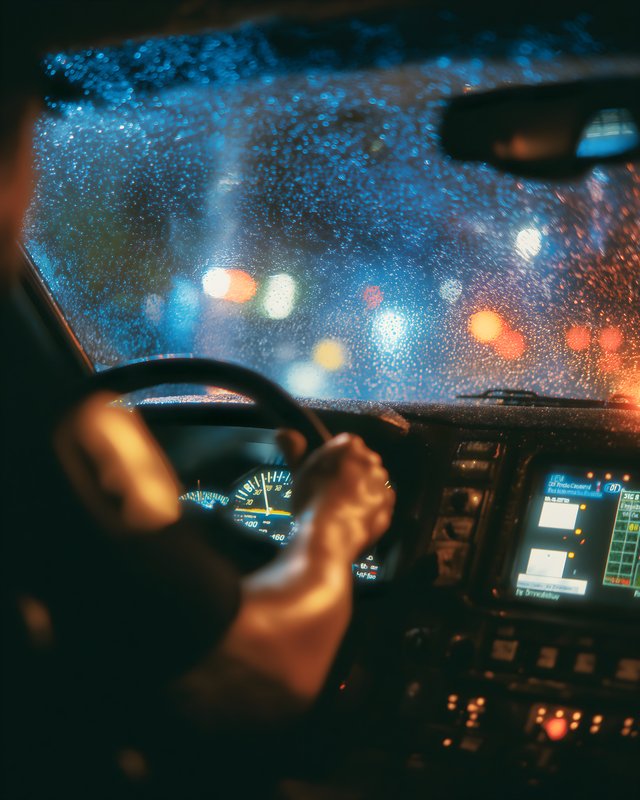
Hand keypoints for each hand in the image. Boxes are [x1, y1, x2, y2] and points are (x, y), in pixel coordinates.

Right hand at [276, 430, 394, 559]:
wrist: (330, 535)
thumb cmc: (312, 500)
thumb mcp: (298, 471)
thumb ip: (294, 449)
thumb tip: (283, 433)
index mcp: (350, 447)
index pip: (346, 445)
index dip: (335, 459)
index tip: (325, 472)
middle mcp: (371, 462)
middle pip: (360, 462)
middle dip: (349, 473)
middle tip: (330, 490)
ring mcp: (382, 485)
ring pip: (370, 482)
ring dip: (360, 490)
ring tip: (340, 507)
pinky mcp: (387, 507)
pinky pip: (378, 503)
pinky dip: (368, 508)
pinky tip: (351, 517)